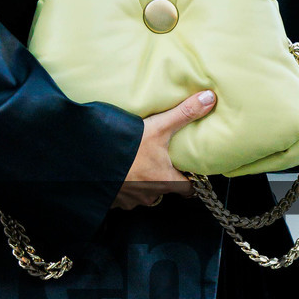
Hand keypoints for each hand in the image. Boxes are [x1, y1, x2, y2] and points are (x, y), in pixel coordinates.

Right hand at [116, 91, 215, 207]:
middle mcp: (149, 194)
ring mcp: (130, 199)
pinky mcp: (112, 200)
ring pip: (143, 193)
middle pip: (165, 190)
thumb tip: (209, 99)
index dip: (192, 181)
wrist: (89, 159)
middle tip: (161, 161)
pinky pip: (123, 196)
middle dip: (163, 177)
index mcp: (165, 181)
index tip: (191, 172)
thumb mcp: (158, 128)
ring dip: (142, 182)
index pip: (188, 190)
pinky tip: (119, 171)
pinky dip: (123, 185)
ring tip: (138, 164)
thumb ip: (184, 114)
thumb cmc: (127, 149)